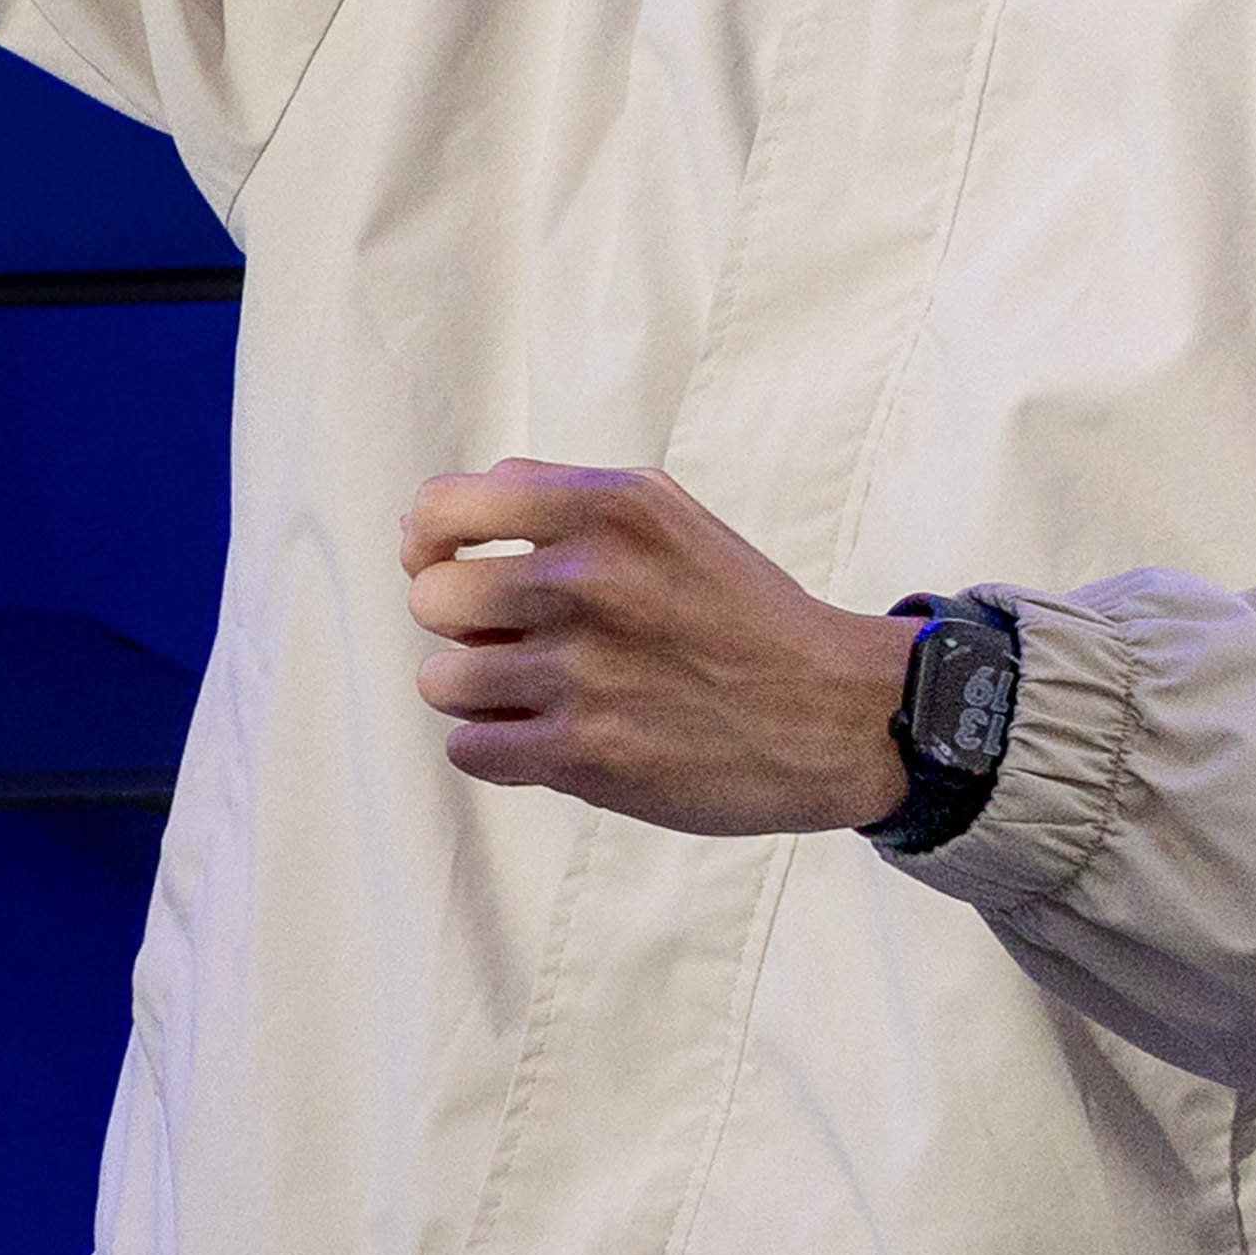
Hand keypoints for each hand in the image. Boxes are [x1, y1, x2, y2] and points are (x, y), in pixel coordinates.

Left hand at [400, 464, 918, 837]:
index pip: (440, 508)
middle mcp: (589, 579)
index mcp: (606, 509)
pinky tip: (555, 738)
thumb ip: (548, 501)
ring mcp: (584, 668)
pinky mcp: (586, 753)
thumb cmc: (737, 613)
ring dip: (481, 695)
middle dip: (463, 627)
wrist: (838, 712)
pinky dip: (501, 751)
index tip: (452, 566)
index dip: (429, 544)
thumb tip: (418, 524)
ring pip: (440, 680)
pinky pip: (468, 750)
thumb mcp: (662, 516)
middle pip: (430, 599)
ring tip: (543, 694)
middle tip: (520, 643)